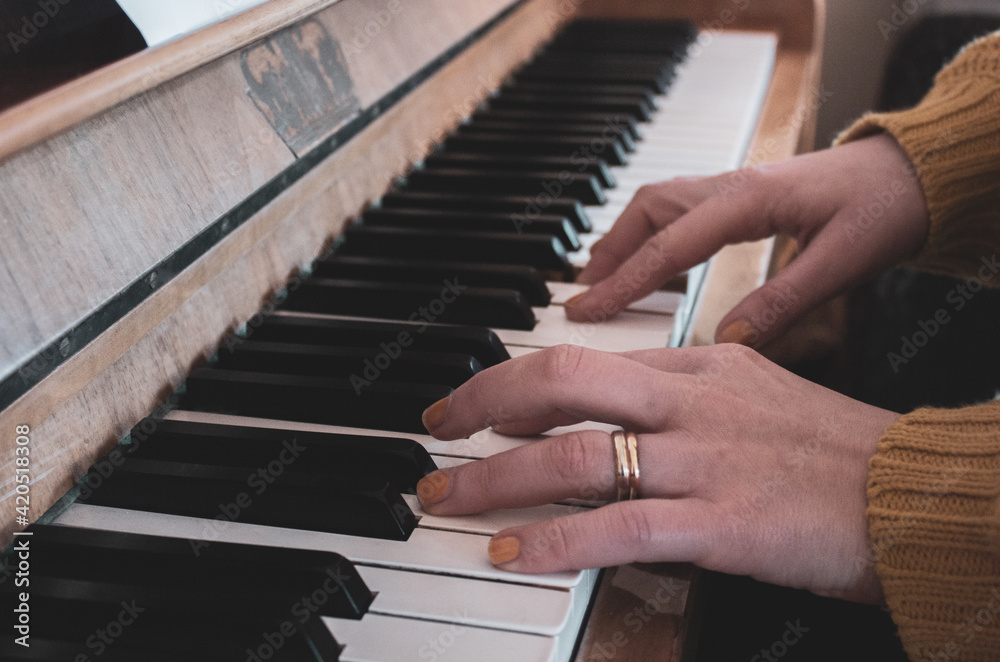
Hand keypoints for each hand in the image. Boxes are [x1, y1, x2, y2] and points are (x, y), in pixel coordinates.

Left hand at [418, 344, 900, 603]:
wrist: (909, 490)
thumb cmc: (831, 449)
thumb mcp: (752, 394)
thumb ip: (678, 396)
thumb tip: (608, 415)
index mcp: (698, 365)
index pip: (585, 358)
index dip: (515, 381)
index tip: (476, 404)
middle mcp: (691, 401)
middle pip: (562, 381)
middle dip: (483, 402)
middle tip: (436, 428)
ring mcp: (703, 459)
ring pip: (575, 455)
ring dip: (496, 476)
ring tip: (448, 497)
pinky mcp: (721, 522)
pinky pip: (619, 526)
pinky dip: (554, 538)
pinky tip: (512, 550)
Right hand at [565, 134, 929, 347]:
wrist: (913, 172)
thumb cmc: (885, 208)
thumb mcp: (842, 262)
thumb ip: (783, 302)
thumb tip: (728, 340)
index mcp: (749, 200)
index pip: (669, 245)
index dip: (624, 282)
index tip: (587, 310)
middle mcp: (732, 186)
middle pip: (647, 212)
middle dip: (608, 253)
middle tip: (581, 295)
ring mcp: (734, 186)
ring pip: (658, 205)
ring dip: (624, 239)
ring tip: (600, 279)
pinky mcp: (742, 195)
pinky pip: (679, 209)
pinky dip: (651, 234)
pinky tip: (652, 263)